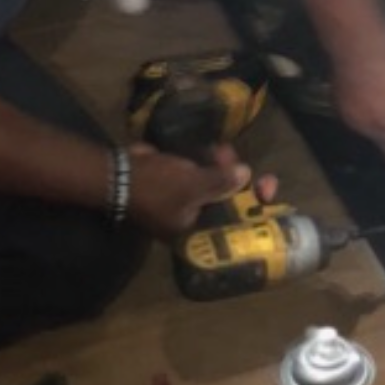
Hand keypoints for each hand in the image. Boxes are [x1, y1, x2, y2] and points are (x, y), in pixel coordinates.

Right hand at [126, 141, 250, 243]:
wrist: (116, 174)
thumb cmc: (155, 187)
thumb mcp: (191, 186)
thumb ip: (221, 182)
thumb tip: (246, 175)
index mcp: (198, 234)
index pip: (236, 227)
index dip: (256, 208)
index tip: (268, 188)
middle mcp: (194, 224)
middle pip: (229, 206)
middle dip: (238, 182)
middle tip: (243, 164)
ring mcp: (185, 206)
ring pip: (216, 189)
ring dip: (224, 170)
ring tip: (224, 151)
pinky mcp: (177, 189)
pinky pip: (201, 179)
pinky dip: (207, 166)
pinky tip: (213, 150)